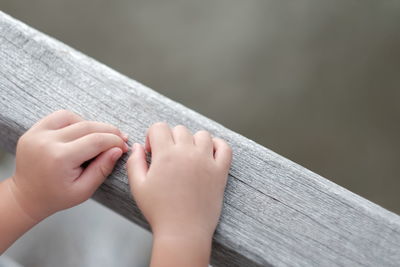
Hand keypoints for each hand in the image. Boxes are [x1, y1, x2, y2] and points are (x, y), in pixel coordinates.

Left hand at [7, 110, 128, 221]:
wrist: (26, 197)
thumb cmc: (56, 196)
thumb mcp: (84, 190)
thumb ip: (102, 169)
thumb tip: (118, 150)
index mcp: (60, 158)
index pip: (96, 141)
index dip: (114, 141)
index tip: (124, 146)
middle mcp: (47, 141)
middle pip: (87, 126)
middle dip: (108, 131)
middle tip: (120, 138)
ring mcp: (37, 133)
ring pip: (73, 117)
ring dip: (91, 125)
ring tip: (100, 137)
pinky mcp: (33, 130)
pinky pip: (58, 117)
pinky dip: (74, 121)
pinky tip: (82, 133)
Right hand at [127, 123, 231, 265]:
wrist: (183, 231)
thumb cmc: (159, 211)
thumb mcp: (138, 186)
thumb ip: (134, 162)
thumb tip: (137, 146)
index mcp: (166, 154)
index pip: (159, 127)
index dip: (152, 137)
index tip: (152, 153)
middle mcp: (187, 153)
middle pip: (179, 130)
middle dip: (170, 139)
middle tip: (169, 159)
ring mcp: (206, 160)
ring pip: (202, 135)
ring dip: (193, 141)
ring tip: (188, 157)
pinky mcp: (220, 171)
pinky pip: (224, 147)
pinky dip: (218, 145)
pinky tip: (208, 153)